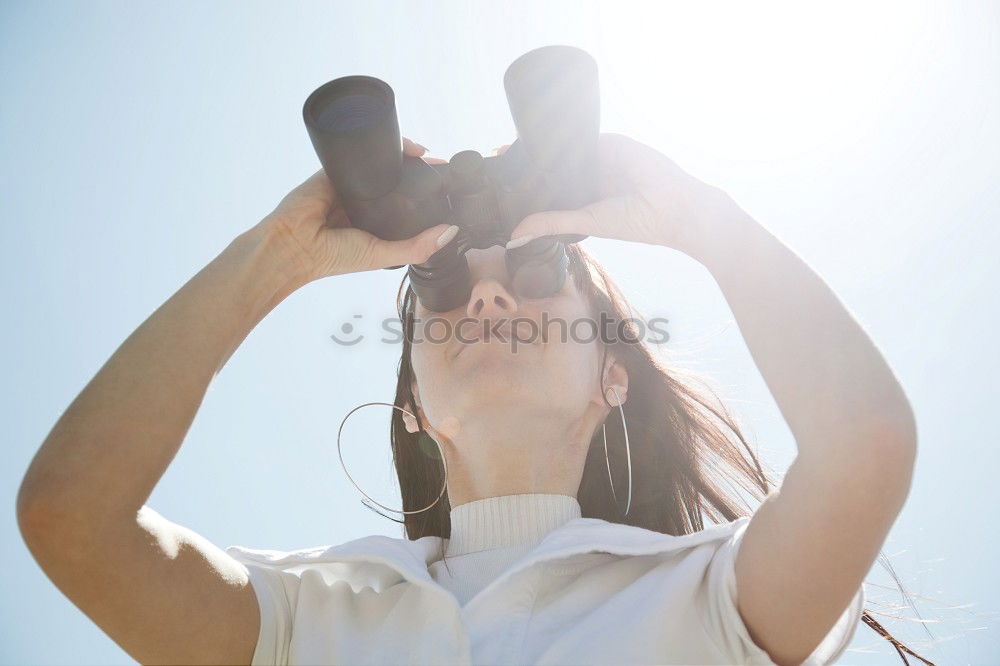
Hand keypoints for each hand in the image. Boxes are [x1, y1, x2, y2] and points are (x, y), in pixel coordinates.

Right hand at [251, 137, 458, 284]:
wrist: (293, 243)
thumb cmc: (332, 256)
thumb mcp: (382, 255)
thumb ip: (417, 247)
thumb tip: (451, 232)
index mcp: (376, 223)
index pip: (406, 203)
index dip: (426, 194)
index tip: (446, 184)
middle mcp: (366, 202)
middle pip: (397, 179)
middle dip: (417, 170)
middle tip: (439, 164)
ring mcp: (351, 183)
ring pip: (382, 163)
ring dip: (403, 155)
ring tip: (424, 153)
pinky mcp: (337, 168)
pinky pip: (361, 152)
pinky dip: (380, 146)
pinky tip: (400, 146)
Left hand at [502, 133, 738, 259]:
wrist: (675, 205)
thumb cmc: (637, 221)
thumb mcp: (587, 222)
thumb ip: (552, 224)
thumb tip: (514, 236)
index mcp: (584, 198)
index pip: (549, 186)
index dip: (526, 182)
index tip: (497, 177)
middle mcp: (589, 177)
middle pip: (552, 164)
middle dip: (527, 161)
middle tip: (494, 155)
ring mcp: (600, 157)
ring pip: (564, 147)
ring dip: (541, 145)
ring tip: (508, 143)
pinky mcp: (611, 141)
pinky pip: (583, 133)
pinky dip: (564, 133)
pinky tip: (540, 131)